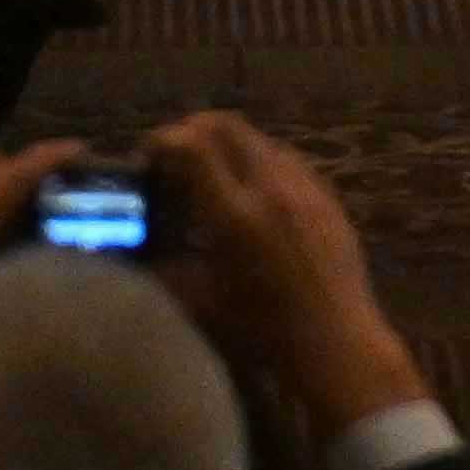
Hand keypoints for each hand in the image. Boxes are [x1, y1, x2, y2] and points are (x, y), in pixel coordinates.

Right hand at [135, 111, 425, 433]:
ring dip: (231, 143)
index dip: (164, 140)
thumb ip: (165, 269)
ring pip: (261, 139)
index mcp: (234, 214)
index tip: (150, 154)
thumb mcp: (203, 301)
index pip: (192, 147)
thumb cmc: (263, 331)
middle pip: (228, 127)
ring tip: (216, 169)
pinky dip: (263, 161)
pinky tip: (257, 189)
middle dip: (195, 129)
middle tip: (178, 151)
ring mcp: (305, 188)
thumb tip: (133, 253)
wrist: (335, 342)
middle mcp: (270, 188)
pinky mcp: (328, 198)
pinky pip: (290, 160)